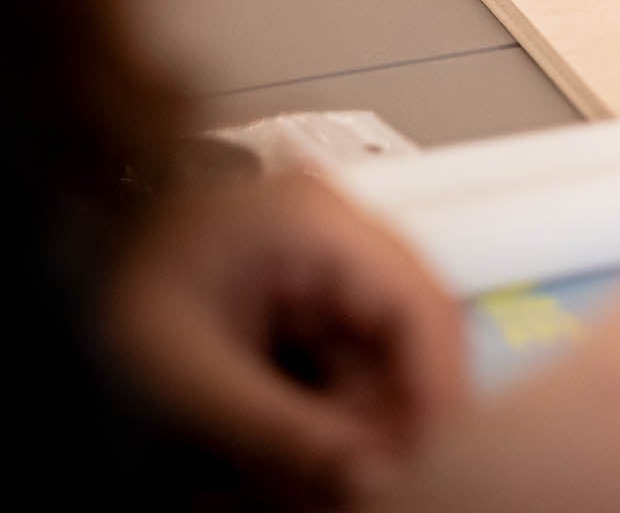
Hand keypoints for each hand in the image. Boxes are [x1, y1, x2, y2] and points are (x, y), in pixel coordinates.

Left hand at [105, 169, 465, 506]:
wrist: (90, 241)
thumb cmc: (123, 281)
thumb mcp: (190, 374)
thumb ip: (281, 429)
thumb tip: (368, 476)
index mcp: (317, 226)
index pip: (418, 306)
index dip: (436, 391)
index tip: (426, 465)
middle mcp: (337, 238)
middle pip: (405, 342)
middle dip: (381, 426)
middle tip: (348, 490)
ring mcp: (326, 267)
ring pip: (376, 364)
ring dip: (350, 432)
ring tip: (295, 484)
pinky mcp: (309, 298)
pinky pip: (342, 368)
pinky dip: (323, 421)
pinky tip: (281, 459)